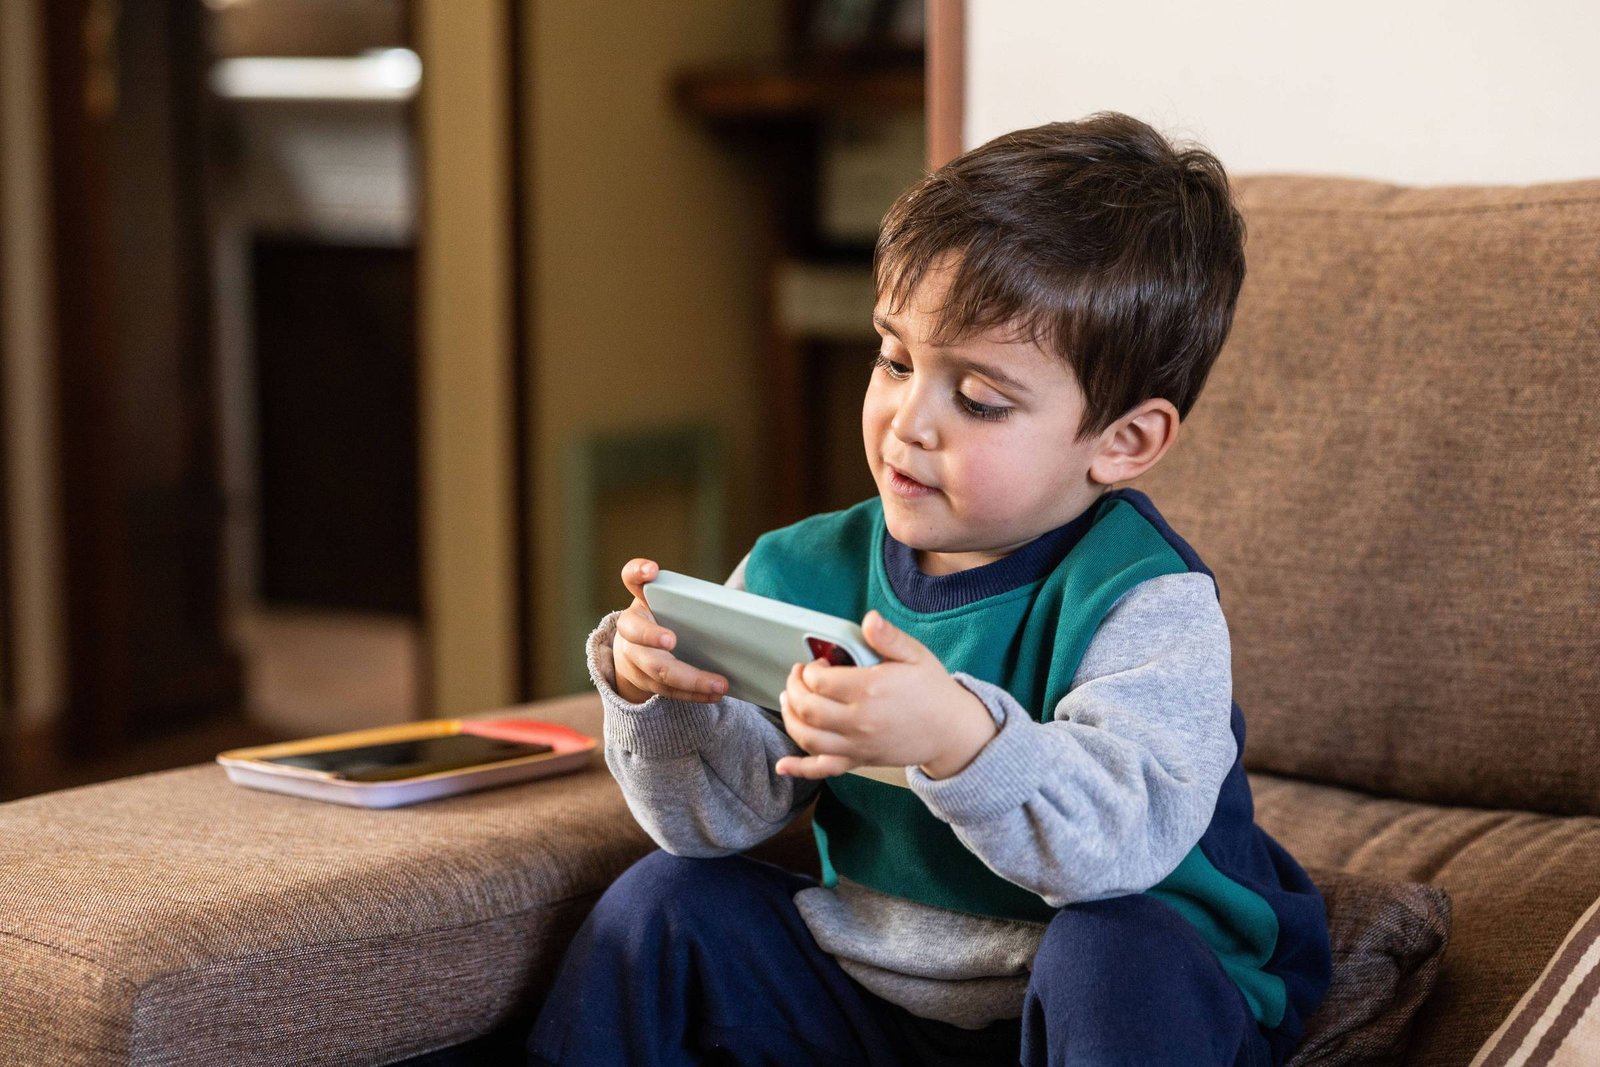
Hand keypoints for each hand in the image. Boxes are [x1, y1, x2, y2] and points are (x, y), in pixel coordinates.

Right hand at [609, 558, 728, 704]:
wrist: (637, 651)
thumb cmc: (667, 620)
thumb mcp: (672, 604)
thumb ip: (694, 599)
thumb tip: (743, 605)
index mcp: (642, 600)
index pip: (632, 578)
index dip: (638, 572)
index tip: (652, 570)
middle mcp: (631, 628)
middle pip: (636, 632)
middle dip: (652, 636)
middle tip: (672, 639)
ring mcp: (634, 658)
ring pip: (656, 670)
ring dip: (689, 679)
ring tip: (719, 684)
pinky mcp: (645, 681)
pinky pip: (668, 691)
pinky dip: (693, 694)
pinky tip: (714, 694)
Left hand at [775, 610, 997, 779]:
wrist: (951, 731)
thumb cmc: (933, 691)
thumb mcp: (915, 656)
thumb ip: (888, 637)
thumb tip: (869, 619)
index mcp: (870, 690)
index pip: (820, 681)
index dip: (810, 670)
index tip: (816, 664)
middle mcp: (859, 721)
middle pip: (808, 708)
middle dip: (793, 689)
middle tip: (797, 677)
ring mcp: (857, 745)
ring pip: (807, 737)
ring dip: (789, 718)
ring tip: (788, 701)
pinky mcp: (859, 760)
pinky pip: (823, 769)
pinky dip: (799, 768)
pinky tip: (783, 765)